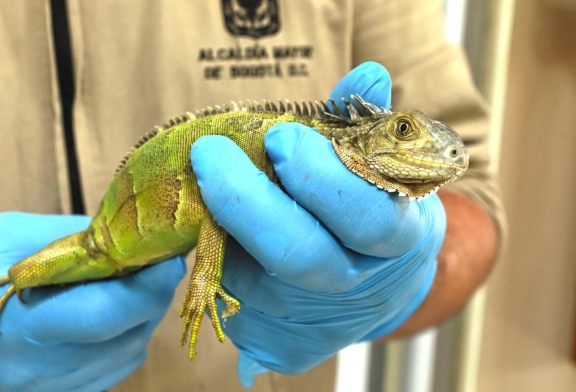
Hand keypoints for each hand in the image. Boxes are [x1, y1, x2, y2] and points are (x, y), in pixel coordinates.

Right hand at [0, 212, 184, 390]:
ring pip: (131, 350)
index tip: (169, 254)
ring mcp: (52, 389)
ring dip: (142, 312)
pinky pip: (118, 362)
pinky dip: (127, 331)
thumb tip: (131, 239)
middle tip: (157, 255)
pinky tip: (113, 306)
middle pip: (126, 333)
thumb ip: (73, 241)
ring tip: (130, 277)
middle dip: (151, 292)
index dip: (146, 285)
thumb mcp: (9, 237)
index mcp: (18, 329)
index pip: (103, 315)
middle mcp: (38, 371)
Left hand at [190, 62, 444, 385]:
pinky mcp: (276, 340)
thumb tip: (366, 75)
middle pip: (299, 255)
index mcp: (395, 237)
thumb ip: (366, 123)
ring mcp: (312, 315)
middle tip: (209, 152)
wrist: (378, 283)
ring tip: (199, 183)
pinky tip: (194, 232)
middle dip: (247, 201)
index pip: (364, 214)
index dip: (319, 178)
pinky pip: (231, 303)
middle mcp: (353, 282)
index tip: (278, 136)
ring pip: (252, 280)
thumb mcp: (382, 167)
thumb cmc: (373, 209)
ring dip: (216, 229)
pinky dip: (208, 261)